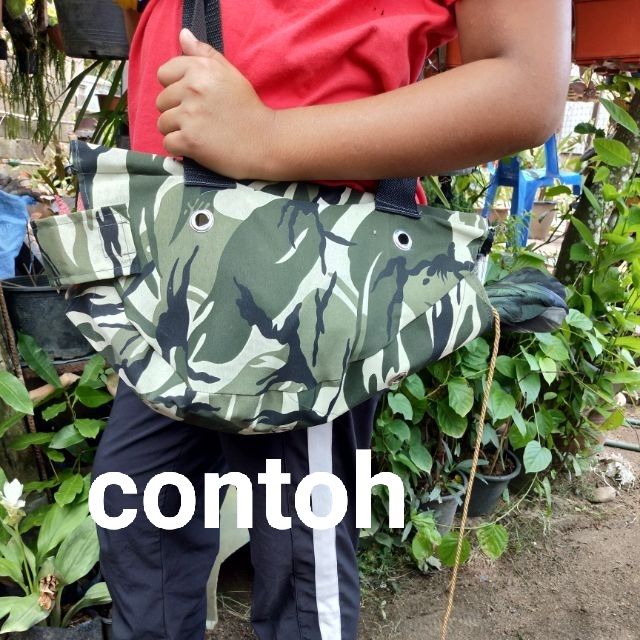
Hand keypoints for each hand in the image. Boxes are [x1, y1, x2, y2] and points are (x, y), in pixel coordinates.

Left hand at [156, 29, 274, 178]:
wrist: (265, 142)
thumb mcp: (230, 74)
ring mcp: (190, 116)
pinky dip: (180, 149)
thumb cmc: (247, 108)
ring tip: (199, 133)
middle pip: (161, 101)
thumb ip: (204, 54)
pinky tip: (196, 147)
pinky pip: (168, 144)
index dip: (175, 88)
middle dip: (176, 111)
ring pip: (162, 123)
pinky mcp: (190, 140)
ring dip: (177, 131)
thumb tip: (182, 34)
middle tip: (200, 120)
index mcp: (201, 69)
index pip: (164, 74)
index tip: (194, 99)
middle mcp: (193, 89)